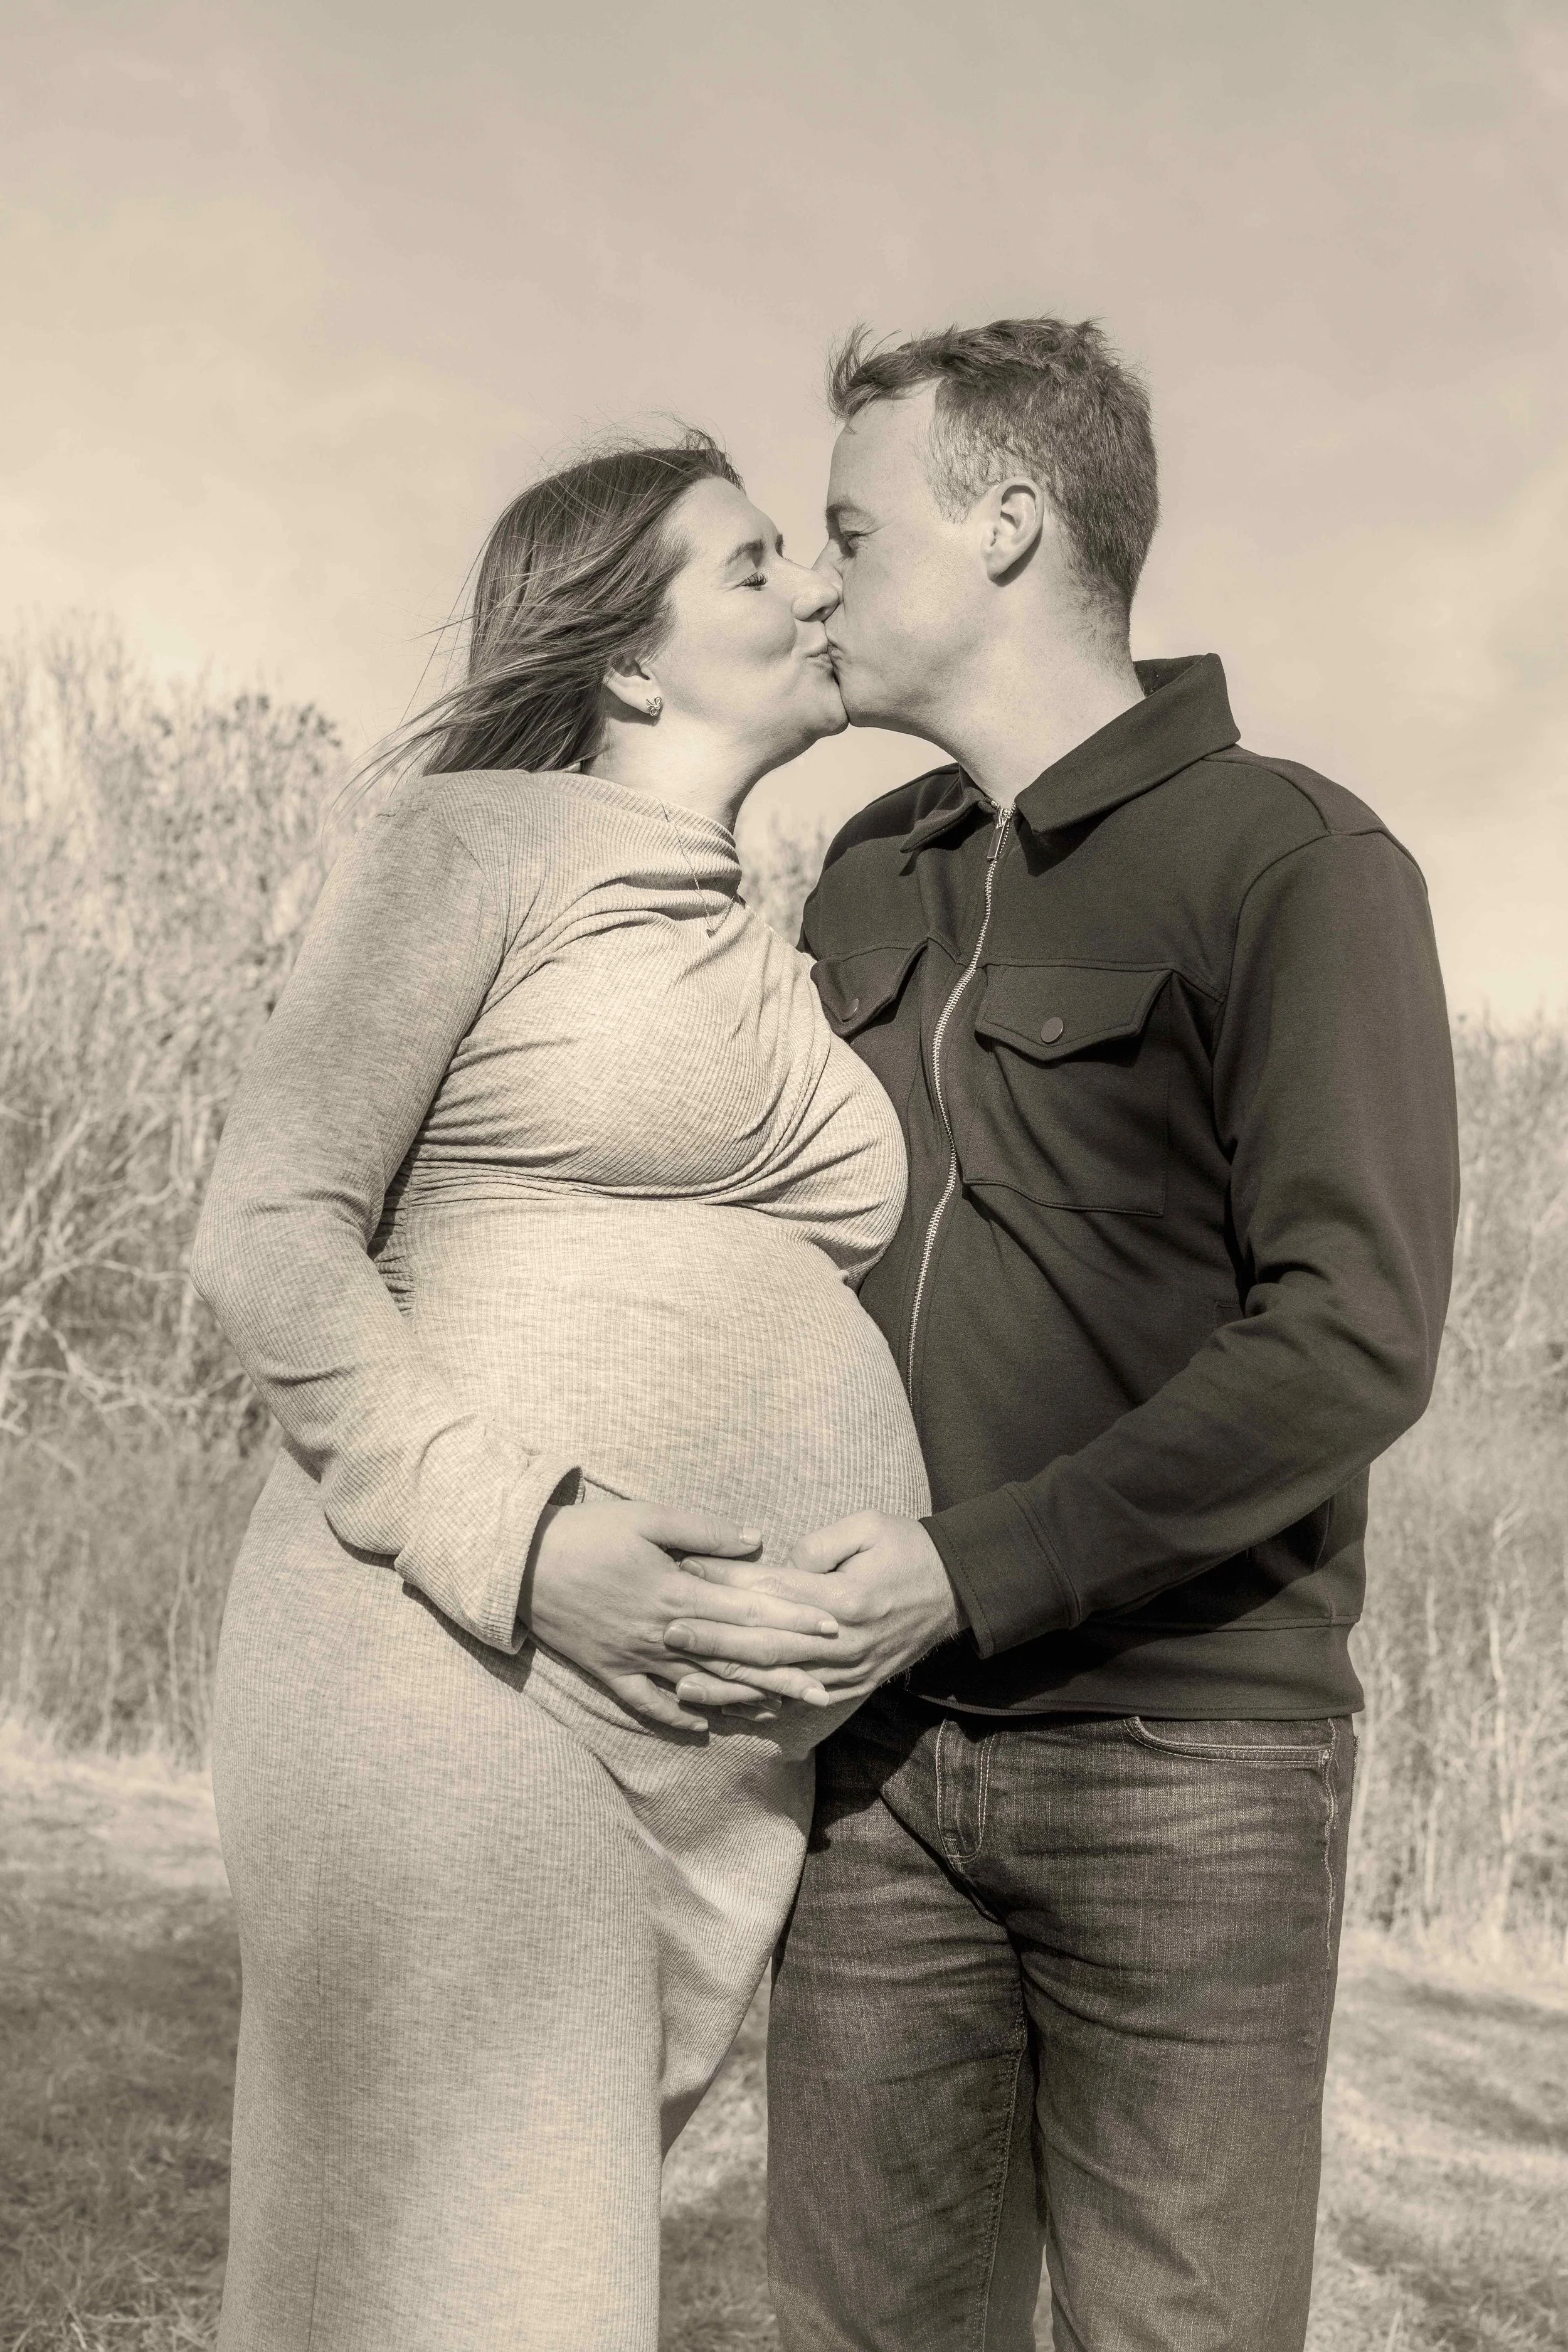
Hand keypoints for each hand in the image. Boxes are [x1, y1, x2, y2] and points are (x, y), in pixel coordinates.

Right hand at [524, 1500, 843, 1731]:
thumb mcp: (648, 1517)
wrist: (518, 1562)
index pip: (747, 1611)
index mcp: (675, 1591)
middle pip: (733, 1658)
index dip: (792, 1620)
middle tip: (827, 1686)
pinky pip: (645, 1704)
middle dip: (784, 1672)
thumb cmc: (587, 1531)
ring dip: (743, 1700)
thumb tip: (756, 1540)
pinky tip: (702, 1727)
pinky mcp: (607, 1672)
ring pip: (699, 1686)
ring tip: (783, 1710)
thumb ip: (704, 1531)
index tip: (831, 1628)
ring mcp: (633, 1658)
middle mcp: (661, 1634)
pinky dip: (676, 1716)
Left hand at [662, 1512, 964, 1704]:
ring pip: (777, 1683)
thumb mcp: (869, 1525)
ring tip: (680, 1684)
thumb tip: (779, 1564)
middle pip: (766, 1644)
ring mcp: (847, 1670)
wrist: (957, 1590)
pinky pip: (799, 1703)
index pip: (772, 1590)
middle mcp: (842, 1641)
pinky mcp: (852, 1686)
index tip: (685, 1570)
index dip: (726, 1581)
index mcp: (844, 1597)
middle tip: (667, 1632)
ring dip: (727, 1685)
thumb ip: (821, 1545)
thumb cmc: (908, 1548)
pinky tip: (726, 1710)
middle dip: (713, 1640)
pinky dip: (761, 1709)